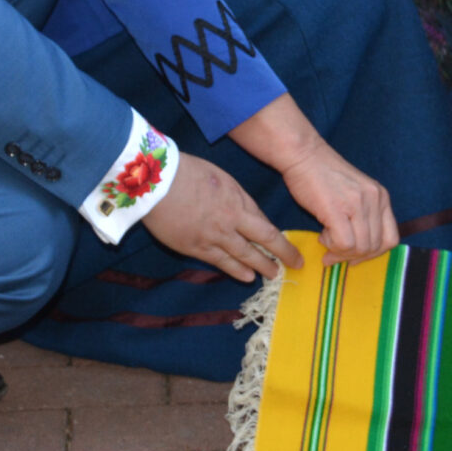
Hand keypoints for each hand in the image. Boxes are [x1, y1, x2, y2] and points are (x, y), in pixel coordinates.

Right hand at [139, 157, 302, 282]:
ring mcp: (215, 236)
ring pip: (245, 256)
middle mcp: (232, 220)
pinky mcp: (196, 248)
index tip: (287, 244)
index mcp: (238, 200)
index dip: (278, 237)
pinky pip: (221, 262)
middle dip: (283, 254)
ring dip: (262, 267)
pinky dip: (236, 271)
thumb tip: (248, 213)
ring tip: (273, 275)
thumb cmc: (186, 172)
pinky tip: (247, 278)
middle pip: (264, 240)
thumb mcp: (221, 178)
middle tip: (295, 264)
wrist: (157, 183)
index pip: (264, 223)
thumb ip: (236, 197)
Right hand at [283, 140, 398, 263]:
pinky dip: (333, 246)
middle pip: (376, 246)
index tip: (355, 256)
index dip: (373, 253)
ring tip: (326, 239)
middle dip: (353, 256)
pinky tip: (322, 234)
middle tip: (334, 253)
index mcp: (381, 196)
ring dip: (341, 252)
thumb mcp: (355, 193)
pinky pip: (344, 243)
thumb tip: (360, 249)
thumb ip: (363, 215)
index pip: (391, 238)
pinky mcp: (338, 208)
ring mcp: (358, 203)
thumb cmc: (322, 175)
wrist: (303, 155)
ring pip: (361, 248)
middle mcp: (375, 199)